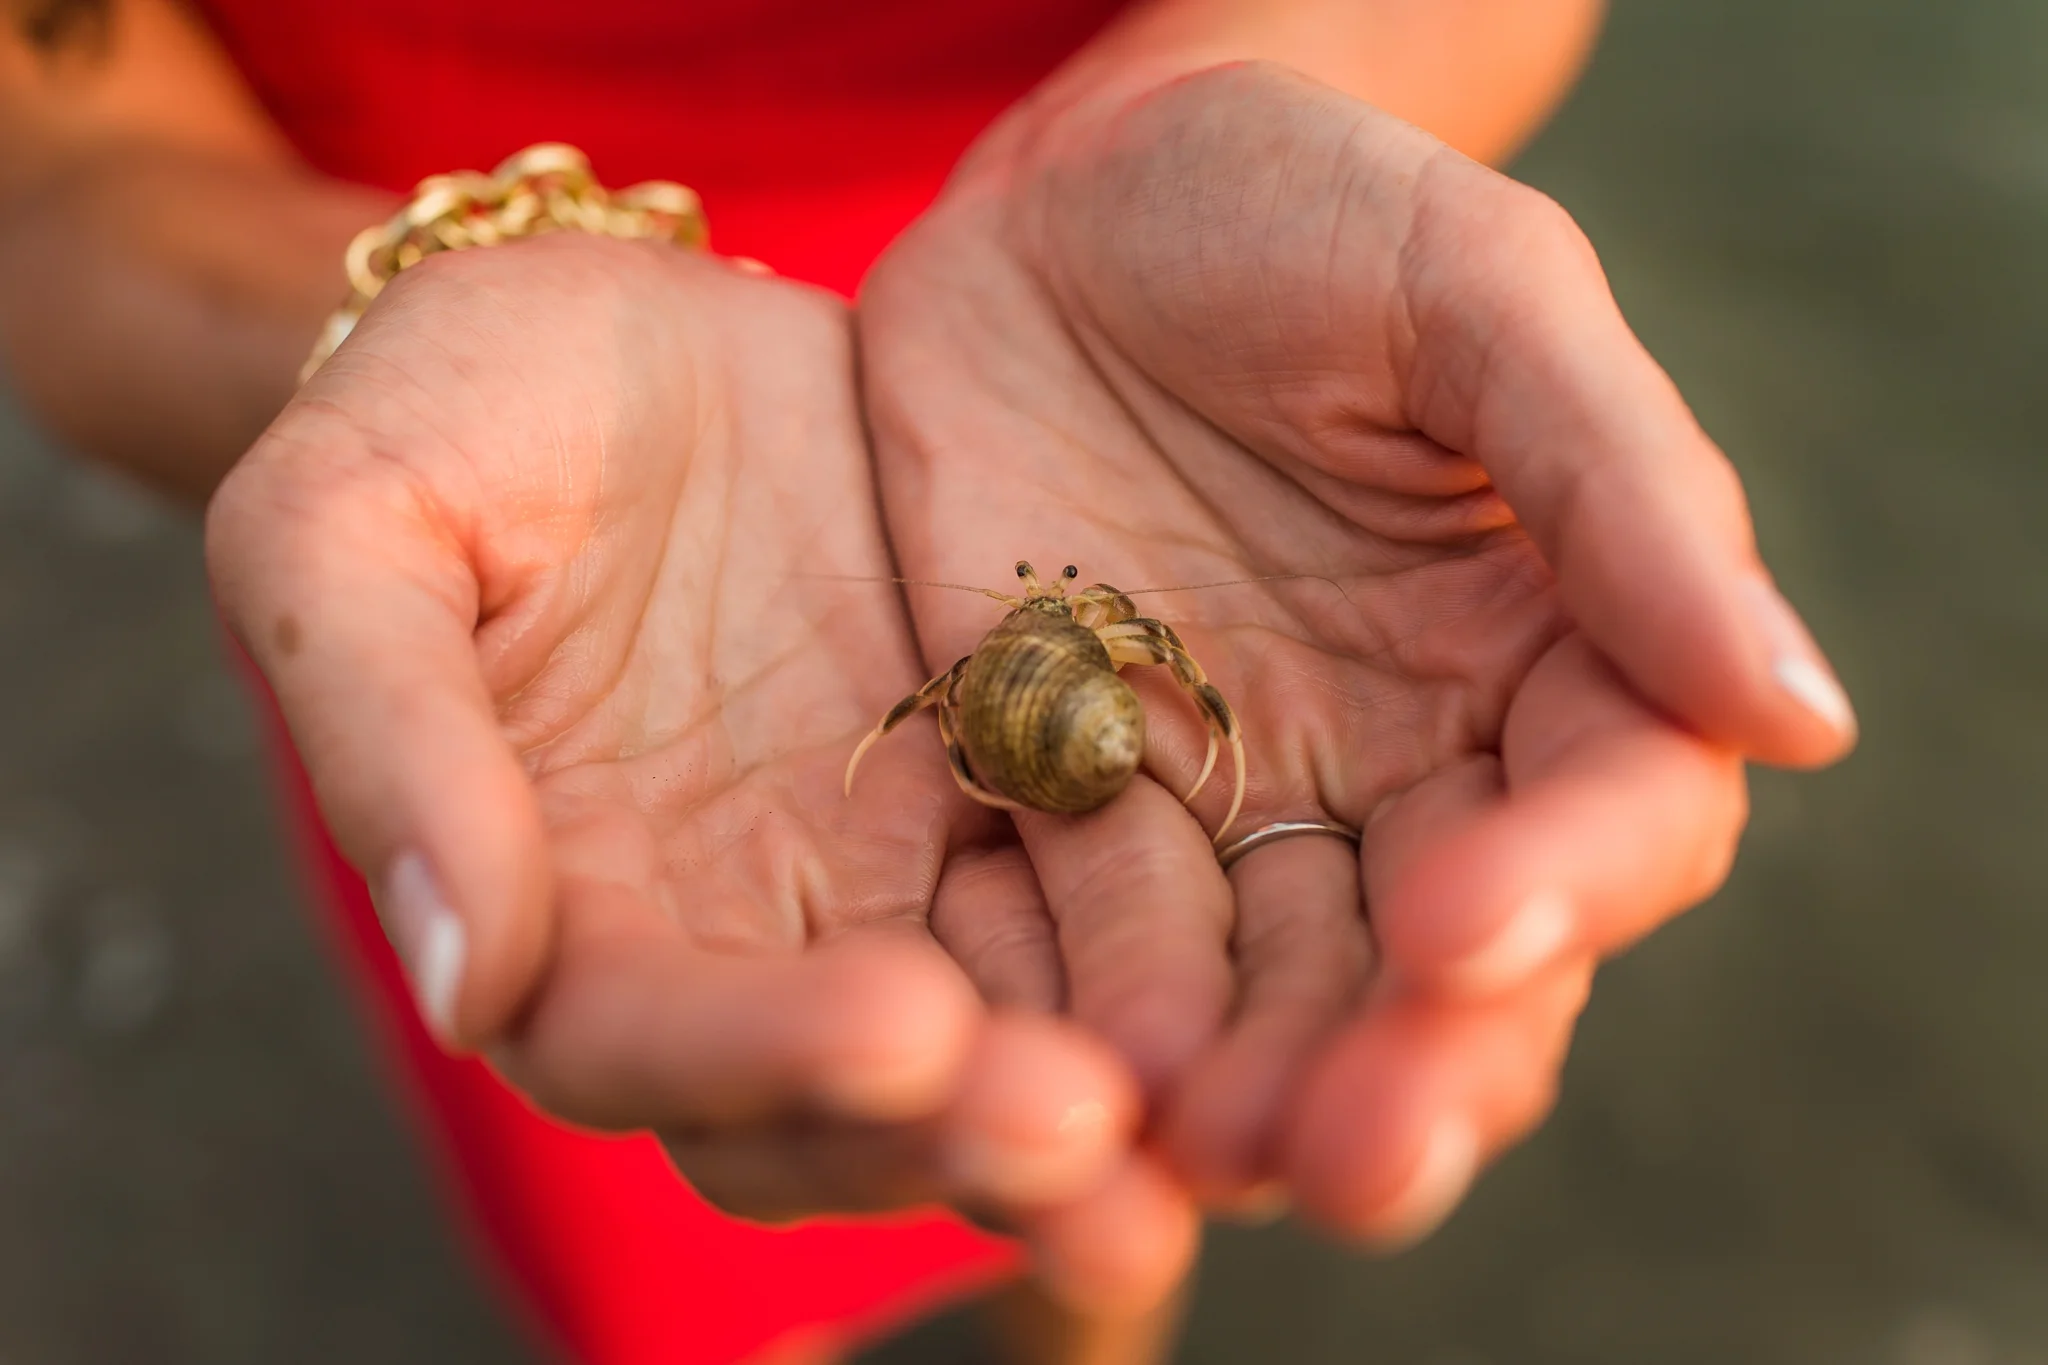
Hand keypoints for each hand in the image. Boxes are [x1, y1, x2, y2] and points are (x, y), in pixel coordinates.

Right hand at [206, 234, 1194, 1308]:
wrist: (618, 328)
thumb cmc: (448, 415)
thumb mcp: (354, 530)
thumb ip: (388, 739)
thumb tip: (458, 977)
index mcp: (556, 907)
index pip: (638, 1041)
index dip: (758, 1054)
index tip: (899, 1030)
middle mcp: (731, 936)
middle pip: (839, 1096)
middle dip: (957, 1129)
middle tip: (1091, 1135)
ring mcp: (879, 874)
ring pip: (989, 1031)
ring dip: (1093, 1091)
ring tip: (1211, 1116)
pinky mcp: (1002, 791)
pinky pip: (1093, 895)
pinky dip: (1163, 955)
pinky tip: (1262, 979)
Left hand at [858, 63, 1855, 1238]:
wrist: (1068, 194)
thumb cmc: (1299, 204)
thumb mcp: (1471, 293)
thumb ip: (1618, 488)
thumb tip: (1801, 714)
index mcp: (1549, 647)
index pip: (1615, 811)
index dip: (1566, 885)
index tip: (1478, 923)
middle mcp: (1406, 756)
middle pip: (1441, 959)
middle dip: (1407, 1066)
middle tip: (1352, 1158)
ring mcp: (1232, 790)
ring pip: (1264, 981)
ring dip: (1238, 1082)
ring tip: (1199, 1156)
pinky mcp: (1067, 790)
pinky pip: (1079, 925)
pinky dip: (1074, 1009)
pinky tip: (1051, 1077)